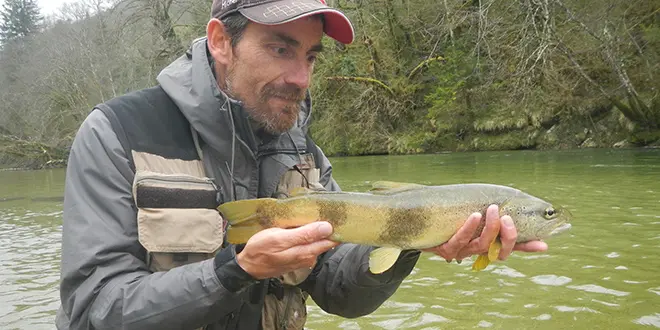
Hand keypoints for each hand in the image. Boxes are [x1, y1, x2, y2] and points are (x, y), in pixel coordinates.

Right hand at [236, 221, 338, 279]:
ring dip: (319, 229)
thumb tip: (327, 227)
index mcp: (307, 251)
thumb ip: (304, 234)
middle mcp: (309, 256)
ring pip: (318, 242)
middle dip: (329, 226)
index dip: (337, 226)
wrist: (248, 265)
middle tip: (328, 210)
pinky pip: (309, 244)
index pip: (331, 239)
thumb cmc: (261, 249)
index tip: (338, 213)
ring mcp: (304, 258)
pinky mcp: (298, 257)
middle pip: (326, 240)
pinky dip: (310, 235)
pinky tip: (304, 226)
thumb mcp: (280, 238)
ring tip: (316, 214)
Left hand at [422, 204, 547, 262]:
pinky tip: (473, 216)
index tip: (543, 244)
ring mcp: (461, 251)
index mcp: (486, 243)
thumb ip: (491, 212)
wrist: (418, 222)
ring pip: (480, 245)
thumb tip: (516, 203)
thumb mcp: (473, 213)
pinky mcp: (445, 249)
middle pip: (498, 251)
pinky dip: (467, 228)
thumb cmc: (450, 215)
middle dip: (507, 235)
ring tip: (491, 209)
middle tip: (508, 217)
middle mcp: (476, 250)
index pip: (511, 247)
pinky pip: (458, 241)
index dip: (527, 247)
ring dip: (489, 227)